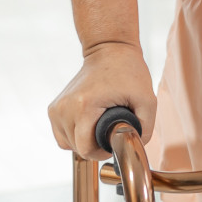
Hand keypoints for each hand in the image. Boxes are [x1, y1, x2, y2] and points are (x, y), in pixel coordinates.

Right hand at [48, 41, 155, 160]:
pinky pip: (62, 134)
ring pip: (67, 143)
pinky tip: (89, 123)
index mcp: (84, 106)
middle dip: (96, 145)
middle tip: (111, 128)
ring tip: (101, 123)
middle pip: (77, 147)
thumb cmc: (128, 71)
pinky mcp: (53, 108)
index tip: (113, 142)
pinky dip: (75, 134)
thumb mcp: (147, 99)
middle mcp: (64, 108)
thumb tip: (136, 146)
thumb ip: (145, 127)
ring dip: (85, 140)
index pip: (85, 149)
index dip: (101, 152)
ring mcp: (56, 108)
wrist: (109, 49)